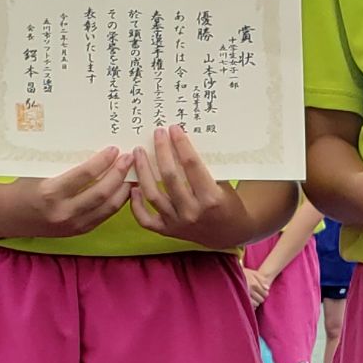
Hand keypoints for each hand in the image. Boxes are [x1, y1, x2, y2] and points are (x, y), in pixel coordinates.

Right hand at [9, 147, 135, 239]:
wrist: (9, 216)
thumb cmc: (23, 187)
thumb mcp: (39, 171)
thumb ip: (64, 164)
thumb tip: (93, 147)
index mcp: (51, 192)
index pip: (85, 175)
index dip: (103, 161)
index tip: (114, 149)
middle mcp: (64, 212)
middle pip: (102, 192)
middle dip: (119, 174)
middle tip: (129, 158)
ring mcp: (73, 225)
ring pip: (108, 207)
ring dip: (124, 189)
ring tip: (133, 173)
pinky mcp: (79, 231)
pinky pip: (104, 216)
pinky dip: (117, 202)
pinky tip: (124, 190)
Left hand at [129, 125, 242, 245]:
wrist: (228, 233)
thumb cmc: (227, 203)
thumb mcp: (224, 184)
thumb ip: (205, 168)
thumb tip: (182, 141)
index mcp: (211, 198)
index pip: (192, 165)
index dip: (181, 144)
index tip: (174, 129)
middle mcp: (192, 212)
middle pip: (170, 177)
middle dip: (161, 151)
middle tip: (157, 134)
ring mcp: (177, 223)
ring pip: (153, 195)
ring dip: (143, 171)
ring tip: (138, 153)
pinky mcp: (167, 231)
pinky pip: (145, 219)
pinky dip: (136, 204)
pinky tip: (134, 186)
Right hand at [244, 266, 274, 305]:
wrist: (231, 274)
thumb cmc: (243, 273)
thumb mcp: (253, 273)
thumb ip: (261, 279)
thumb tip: (267, 288)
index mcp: (254, 285)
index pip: (265, 294)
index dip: (264, 293)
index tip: (263, 292)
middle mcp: (250, 291)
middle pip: (261, 299)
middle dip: (260, 297)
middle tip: (257, 294)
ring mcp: (245, 296)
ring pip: (256, 304)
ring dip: (256, 302)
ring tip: (253, 297)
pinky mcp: (240, 300)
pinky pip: (249, 306)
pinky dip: (251, 305)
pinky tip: (249, 301)